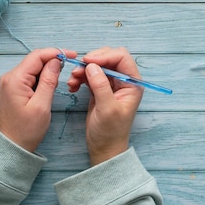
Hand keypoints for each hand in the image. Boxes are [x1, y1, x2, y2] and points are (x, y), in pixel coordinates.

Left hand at [0, 47, 76, 151]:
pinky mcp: (14, 88)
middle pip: (35, 59)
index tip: (73, 54)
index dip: (56, 52)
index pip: (37, 56)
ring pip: (33, 66)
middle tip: (71, 64)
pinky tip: (51, 82)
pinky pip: (30, 75)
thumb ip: (49, 81)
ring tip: (63, 75)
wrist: (11, 146)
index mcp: (15, 80)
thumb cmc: (26, 130)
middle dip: (53, 59)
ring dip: (48, 68)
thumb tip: (56, 61)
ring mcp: (10, 82)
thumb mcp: (42, 106)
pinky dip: (42, 75)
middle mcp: (10, 77)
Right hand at [67, 47, 143, 165]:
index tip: (88, 61)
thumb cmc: (111, 132)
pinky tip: (72, 86)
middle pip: (108, 58)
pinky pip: (89, 74)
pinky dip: (80, 77)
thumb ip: (101, 86)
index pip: (121, 58)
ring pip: (97, 65)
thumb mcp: (107, 109)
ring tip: (72, 80)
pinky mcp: (99, 87)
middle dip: (92, 61)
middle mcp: (123, 80)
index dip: (105, 56)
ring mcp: (111, 83)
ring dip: (83, 69)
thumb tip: (91, 66)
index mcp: (132, 83)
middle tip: (78, 69)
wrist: (104, 148)